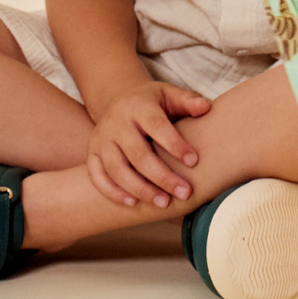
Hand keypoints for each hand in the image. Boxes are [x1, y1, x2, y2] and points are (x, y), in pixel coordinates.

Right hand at [86, 81, 210, 207]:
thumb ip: (188, 101)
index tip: (194, 161)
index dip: (174, 144)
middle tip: (185, 193)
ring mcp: (102, 138)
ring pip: (117, 168)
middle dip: (162, 176)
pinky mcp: (92, 152)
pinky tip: (133, 203)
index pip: (156, 125)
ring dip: (140, 189)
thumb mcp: (169, 95)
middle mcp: (117, 121)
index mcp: (138, 105)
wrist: (119, 99)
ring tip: (163, 203)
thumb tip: (205, 107)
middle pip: (137, 153)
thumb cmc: (152, 103)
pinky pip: (97, 175)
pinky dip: (112, 192)